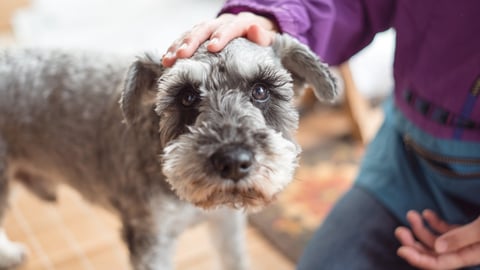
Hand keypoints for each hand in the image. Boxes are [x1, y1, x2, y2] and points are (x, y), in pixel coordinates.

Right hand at [162, 12, 277, 66]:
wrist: (253, 30)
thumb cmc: (261, 40)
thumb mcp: (269, 38)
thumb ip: (264, 36)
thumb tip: (255, 29)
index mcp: (240, 23)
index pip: (230, 27)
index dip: (221, 36)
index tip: (213, 47)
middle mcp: (221, 22)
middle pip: (205, 28)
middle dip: (192, 42)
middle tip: (183, 55)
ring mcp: (209, 28)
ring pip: (191, 33)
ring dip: (179, 46)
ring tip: (170, 60)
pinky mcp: (200, 35)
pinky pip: (184, 39)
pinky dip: (174, 48)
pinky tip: (166, 59)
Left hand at [395, 209, 479, 269]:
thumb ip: (461, 238)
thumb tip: (438, 248)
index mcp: (473, 256)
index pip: (440, 264)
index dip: (419, 259)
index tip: (401, 250)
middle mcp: (468, 251)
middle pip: (435, 254)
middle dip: (414, 244)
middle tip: (399, 230)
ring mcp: (467, 241)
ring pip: (438, 240)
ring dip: (421, 229)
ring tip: (411, 215)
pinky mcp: (469, 231)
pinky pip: (447, 231)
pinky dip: (435, 223)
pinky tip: (426, 214)